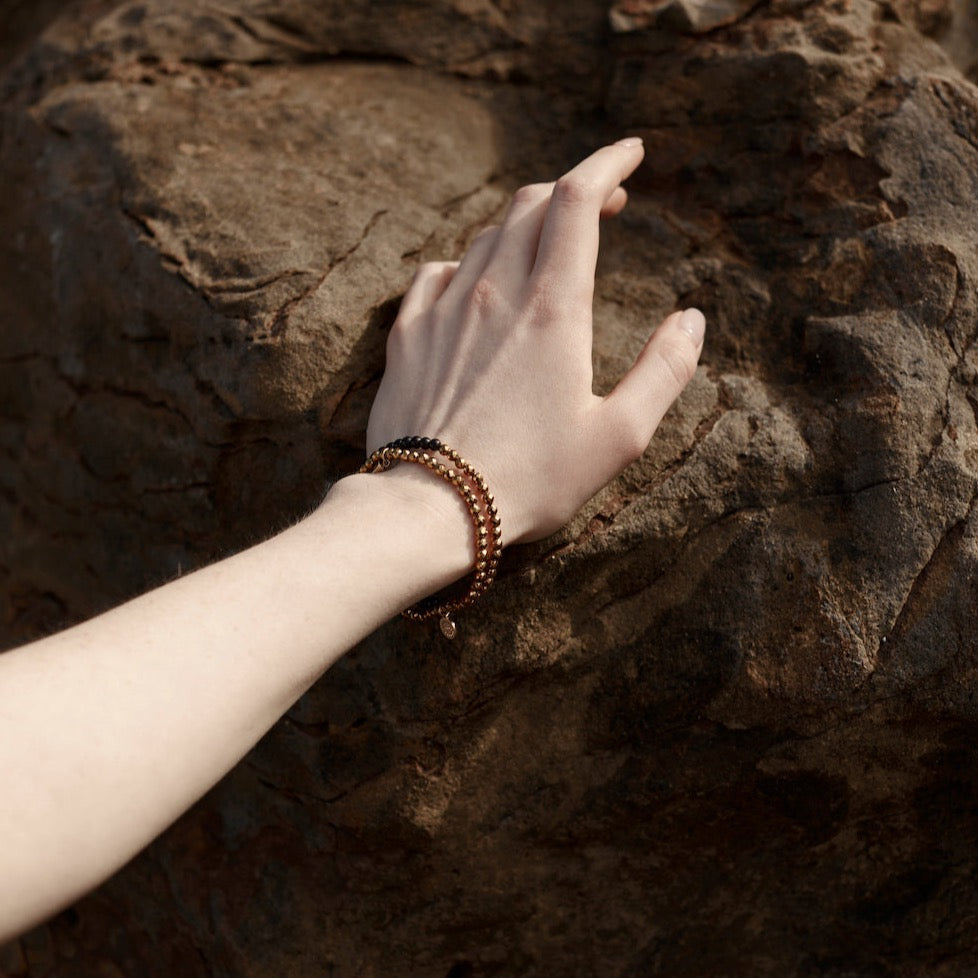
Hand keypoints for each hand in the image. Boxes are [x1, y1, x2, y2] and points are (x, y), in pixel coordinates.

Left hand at [366, 138, 705, 543]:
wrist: (429, 508)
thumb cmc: (530, 479)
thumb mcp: (619, 436)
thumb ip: (664, 371)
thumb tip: (692, 319)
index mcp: (553, 308)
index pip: (579, 200)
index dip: (609, 163)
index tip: (632, 152)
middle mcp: (495, 292)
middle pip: (533, 204)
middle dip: (575, 189)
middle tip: (606, 203)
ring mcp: (444, 309)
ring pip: (486, 234)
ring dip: (525, 223)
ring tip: (550, 243)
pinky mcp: (408, 334)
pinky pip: (438, 272)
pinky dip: (470, 262)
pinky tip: (479, 283)